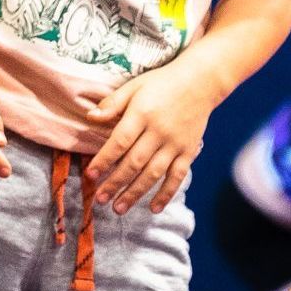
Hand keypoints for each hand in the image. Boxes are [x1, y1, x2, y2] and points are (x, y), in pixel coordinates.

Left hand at [84, 58, 214, 213]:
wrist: (201, 82)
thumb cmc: (162, 83)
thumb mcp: (134, 87)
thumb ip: (112, 103)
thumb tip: (90, 117)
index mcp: (142, 114)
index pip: (119, 142)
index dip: (104, 160)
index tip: (91, 175)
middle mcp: (159, 131)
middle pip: (134, 162)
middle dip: (115, 183)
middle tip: (100, 199)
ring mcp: (175, 143)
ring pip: (153, 173)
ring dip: (135, 193)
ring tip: (119, 208)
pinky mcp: (188, 151)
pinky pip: (177, 176)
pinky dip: (166, 193)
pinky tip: (154, 208)